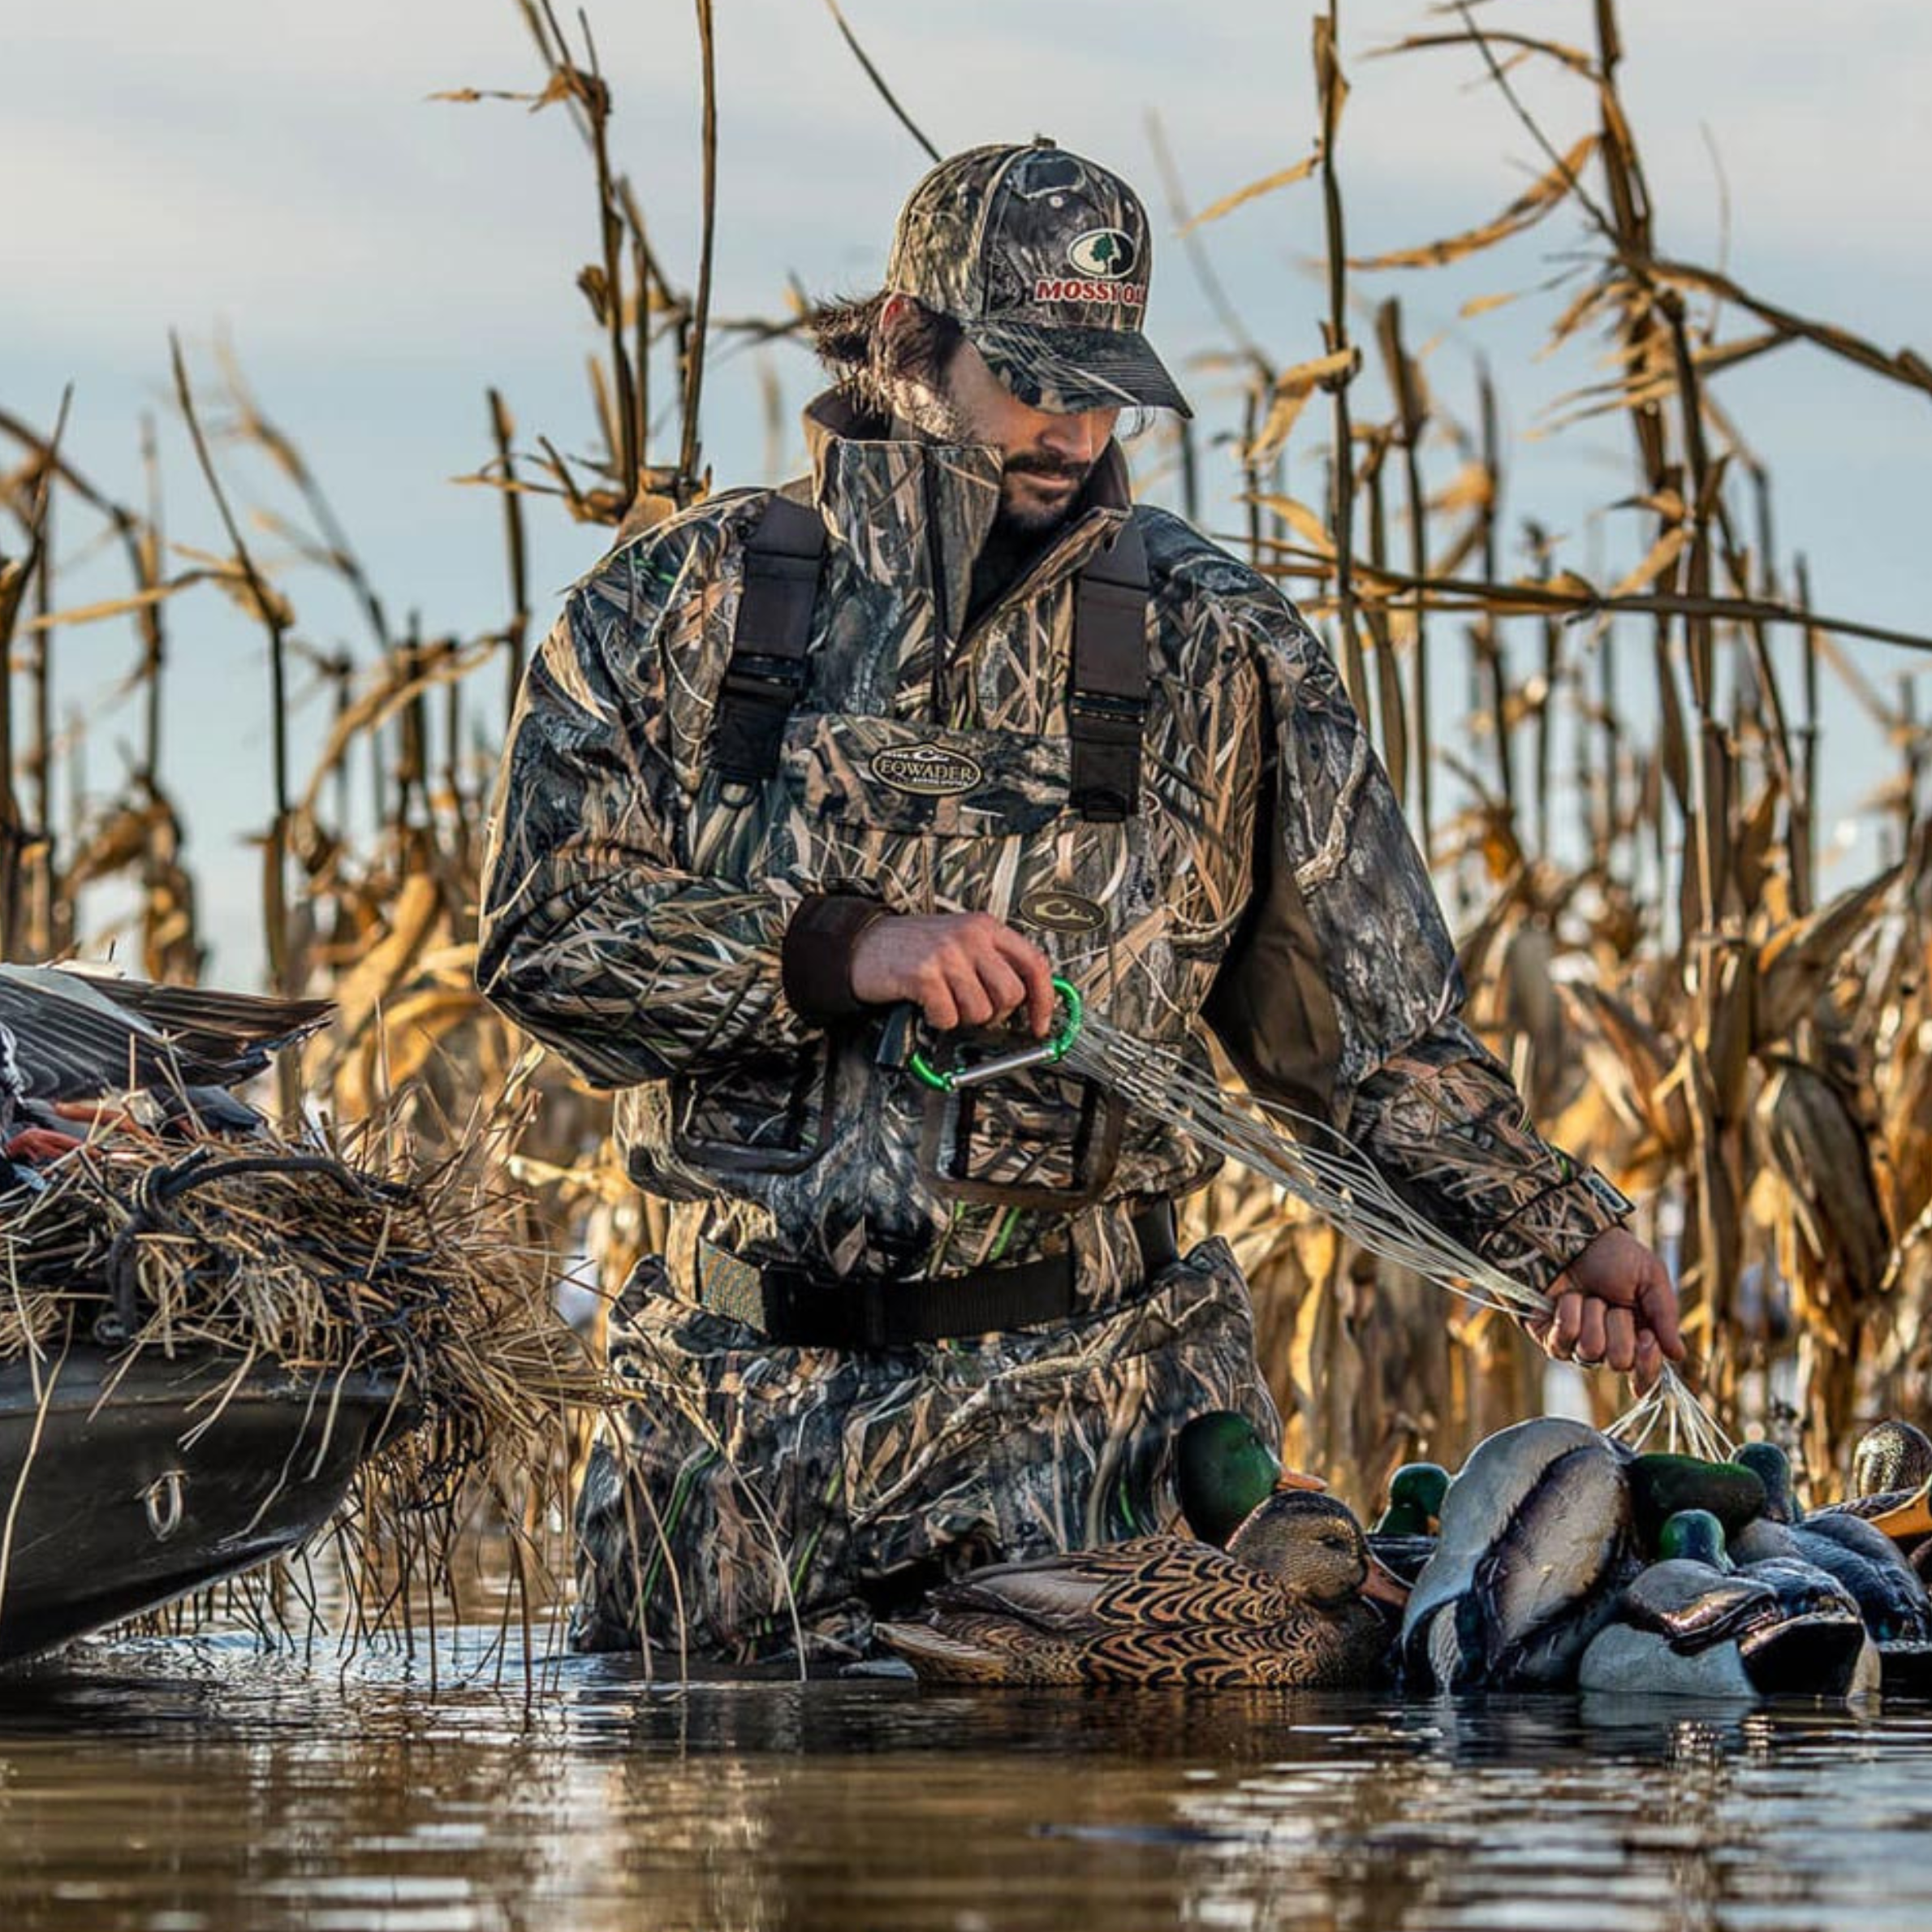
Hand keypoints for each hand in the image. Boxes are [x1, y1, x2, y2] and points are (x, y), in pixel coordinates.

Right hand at [850, 912, 1055, 1035]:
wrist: (862, 944)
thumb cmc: (910, 947)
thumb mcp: (959, 942)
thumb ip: (992, 963)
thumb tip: (1025, 999)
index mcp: (985, 927)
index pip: (1034, 964)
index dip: (1044, 999)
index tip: (1040, 1024)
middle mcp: (970, 937)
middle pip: (1011, 993)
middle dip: (996, 1013)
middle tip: (974, 1010)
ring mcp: (947, 954)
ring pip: (981, 1010)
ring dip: (963, 1018)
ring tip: (945, 1002)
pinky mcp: (924, 974)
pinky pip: (949, 1016)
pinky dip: (939, 1020)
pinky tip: (928, 1005)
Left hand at [1525, 1226, 1685, 1388]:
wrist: (1572, 1235)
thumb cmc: (1613, 1254)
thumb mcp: (1651, 1277)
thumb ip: (1666, 1316)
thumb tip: (1678, 1356)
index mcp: (1638, 1336)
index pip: (1646, 1375)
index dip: (1648, 1364)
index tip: (1648, 1338)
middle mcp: (1608, 1346)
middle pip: (1620, 1362)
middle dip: (1618, 1326)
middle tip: (1613, 1303)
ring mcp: (1577, 1345)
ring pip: (1590, 1351)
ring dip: (1592, 1315)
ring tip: (1589, 1295)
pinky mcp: (1550, 1339)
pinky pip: (1561, 1342)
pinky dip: (1568, 1313)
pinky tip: (1568, 1298)